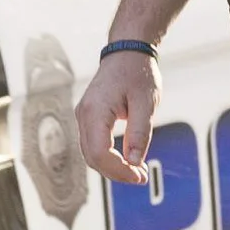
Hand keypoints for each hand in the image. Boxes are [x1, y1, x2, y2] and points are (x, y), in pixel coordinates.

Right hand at [77, 51, 161, 184]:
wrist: (127, 51)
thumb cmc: (138, 73)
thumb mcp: (146, 103)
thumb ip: (139, 133)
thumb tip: (134, 163)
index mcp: (95, 111)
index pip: (99, 153)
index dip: (119, 170)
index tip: (140, 176)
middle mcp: (83, 115)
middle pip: (92, 157)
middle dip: (116, 173)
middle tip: (141, 177)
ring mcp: (83, 116)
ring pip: (90, 154)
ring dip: (112, 167)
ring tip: (137, 171)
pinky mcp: (88, 118)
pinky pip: (93, 145)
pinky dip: (108, 157)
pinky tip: (127, 160)